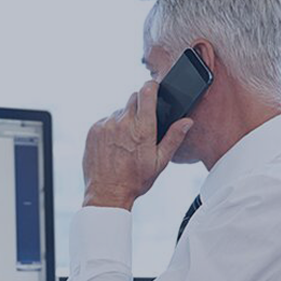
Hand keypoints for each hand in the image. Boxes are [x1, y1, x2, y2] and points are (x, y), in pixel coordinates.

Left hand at [83, 81, 193, 209]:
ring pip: (119, 111)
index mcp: (143, 129)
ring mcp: (106, 125)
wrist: (107, 193)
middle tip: (142, 126)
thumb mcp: (160, 161)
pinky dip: (111, 128)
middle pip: (133, 98)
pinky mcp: (93, 130)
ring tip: (126, 141)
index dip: (151, 87)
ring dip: (125, 120)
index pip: (146, 92)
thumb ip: (174, 138)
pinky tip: (114, 145)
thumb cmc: (135, 180)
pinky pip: (105, 120)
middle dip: (140, 107)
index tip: (154, 90)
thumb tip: (187, 121)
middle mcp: (123, 122)